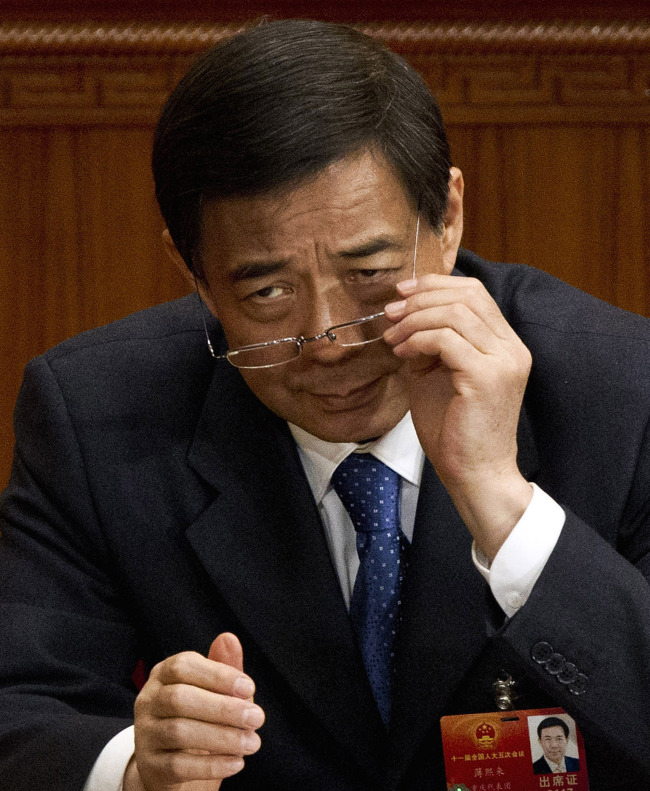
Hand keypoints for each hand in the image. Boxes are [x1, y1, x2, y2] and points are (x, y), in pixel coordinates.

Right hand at [124, 633, 263, 790]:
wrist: (173, 765)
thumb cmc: (200, 717)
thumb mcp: (214, 691)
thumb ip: (224, 667)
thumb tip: (229, 638)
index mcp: (163, 674)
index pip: (183, 666)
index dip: (218, 675)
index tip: (249, 688)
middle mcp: (148, 700)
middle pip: (179, 698)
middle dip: (223, 708)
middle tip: (257, 718)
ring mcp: (145, 734)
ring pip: (178, 732)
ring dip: (222, 737)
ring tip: (252, 742)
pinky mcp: (149, 766)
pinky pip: (177, 765)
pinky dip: (211, 765)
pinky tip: (237, 762)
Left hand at [384, 274, 532, 559]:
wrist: (475, 475)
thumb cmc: (456, 432)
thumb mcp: (438, 377)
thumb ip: (429, 345)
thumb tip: (402, 319)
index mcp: (506, 345)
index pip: (476, 293)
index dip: (436, 285)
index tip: (403, 292)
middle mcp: (512, 348)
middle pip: (467, 295)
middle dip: (422, 297)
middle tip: (390, 313)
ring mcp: (503, 361)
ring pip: (455, 313)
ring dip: (415, 320)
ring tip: (392, 338)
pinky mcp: (486, 377)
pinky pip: (445, 339)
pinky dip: (417, 340)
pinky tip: (402, 354)